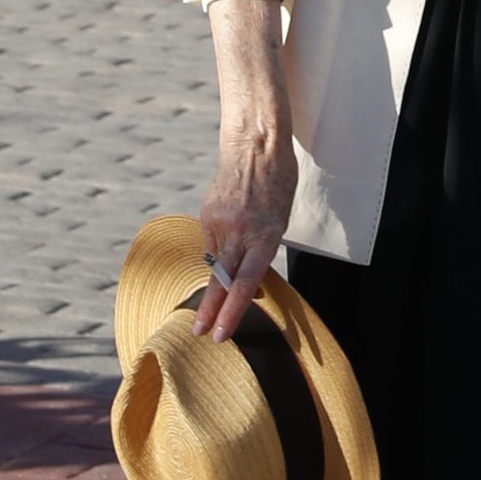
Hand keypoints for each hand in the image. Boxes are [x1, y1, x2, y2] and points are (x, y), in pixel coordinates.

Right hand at [193, 132, 297, 341]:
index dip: (233, 312)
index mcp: (265, 235)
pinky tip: (231, 227)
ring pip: (217, 260)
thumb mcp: (280, 218)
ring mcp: (220, 222)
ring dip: (221, 271)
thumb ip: (264, 247)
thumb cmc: (278, 182)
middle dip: (210, 310)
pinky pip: (212, 240)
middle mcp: (240, 232)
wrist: (256, 145)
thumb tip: (249, 277)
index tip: (221, 334)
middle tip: (199, 334)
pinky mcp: (207, 213)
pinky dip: (221, 243)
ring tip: (236, 249)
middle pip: (222, 281)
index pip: (246, 283)